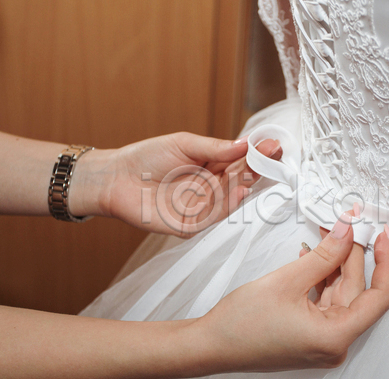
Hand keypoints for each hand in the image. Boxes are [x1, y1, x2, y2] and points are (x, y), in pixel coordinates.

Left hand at [69, 132, 281, 236]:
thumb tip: (245, 144)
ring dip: (245, 187)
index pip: (241, 162)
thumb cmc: (147, 157)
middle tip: (272, 156)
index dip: (257, 155)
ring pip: (230, 200)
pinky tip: (238, 191)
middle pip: (240, 180)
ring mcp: (202, 208)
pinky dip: (227, 206)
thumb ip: (215, 147)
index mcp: (212, 167)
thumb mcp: (184, 144)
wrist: (115, 177)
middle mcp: (211, 189)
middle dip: (257, 169)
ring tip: (255, 173)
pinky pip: (213, 218)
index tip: (273, 145)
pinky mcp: (190, 225)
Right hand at [191, 215, 388, 373]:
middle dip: (350, 255)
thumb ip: (324, 255)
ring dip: (333, 264)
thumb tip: (346, 233)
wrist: (211, 344)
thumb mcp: (287, 281)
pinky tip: (311, 258)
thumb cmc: (241, 325)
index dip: (385, 262)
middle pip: (356, 291)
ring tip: (324, 236)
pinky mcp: (310, 334)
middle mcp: (334, 343)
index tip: (382, 237)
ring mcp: (322, 340)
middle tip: (345, 224)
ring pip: (340, 294)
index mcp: (335, 336)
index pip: (379, 297)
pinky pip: (325, 301)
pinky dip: (321, 278)